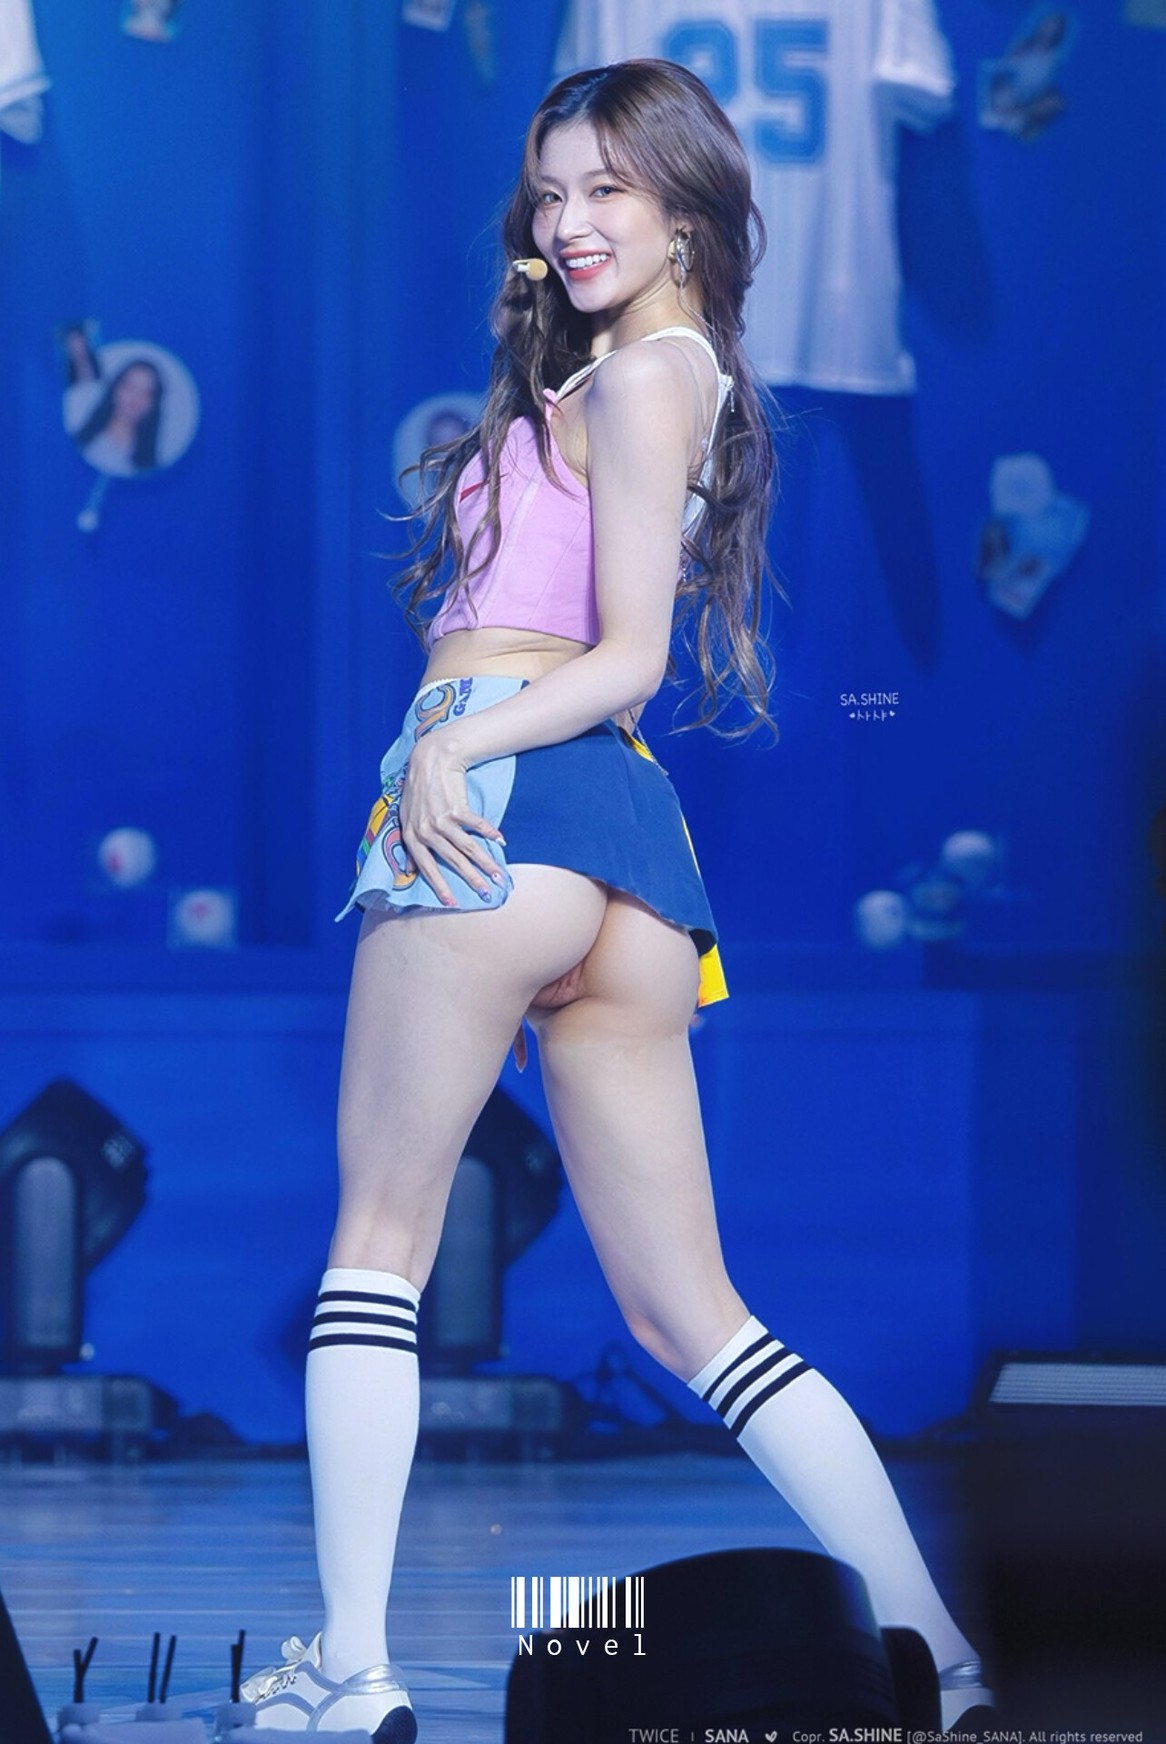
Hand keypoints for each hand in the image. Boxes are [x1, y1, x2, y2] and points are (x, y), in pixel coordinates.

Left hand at [397, 731, 506, 906]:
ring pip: (467, 847)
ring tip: (498, 875)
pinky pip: (476, 825)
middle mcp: (425, 831)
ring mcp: (441, 820)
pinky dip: (489, 833)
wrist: (429, 760)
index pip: (426, 868)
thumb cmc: (417, 790)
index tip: (453, 902)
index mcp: (411, 836)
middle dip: (471, 879)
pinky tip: (500, 841)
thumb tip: (408, 870)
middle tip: (486, 893)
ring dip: (485, 863)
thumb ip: (409, 845)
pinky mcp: (456, 807)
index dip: (440, 886)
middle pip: (452, 861)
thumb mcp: (405, 818)